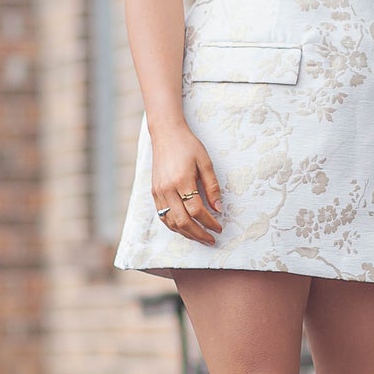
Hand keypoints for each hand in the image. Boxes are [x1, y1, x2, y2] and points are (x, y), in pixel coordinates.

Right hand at [151, 125, 222, 244]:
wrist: (166, 134)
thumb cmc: (188, 146)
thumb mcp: (205, 162)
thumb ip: (212, 186)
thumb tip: (218, 209)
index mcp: (181, 180)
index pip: (197, 210)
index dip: (209, 222)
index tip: (219, 227)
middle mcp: (167, 189)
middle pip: (183, 221)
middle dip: (199, 234)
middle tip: (211, 239)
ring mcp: (158, 192)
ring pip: (171, 222)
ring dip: (187, 233)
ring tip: (200, 237)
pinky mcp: (154, 193)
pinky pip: (163, 216)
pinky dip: (175, 226)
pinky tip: (186, 228)